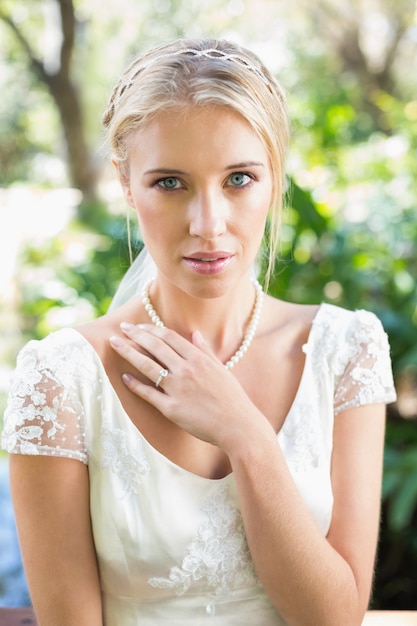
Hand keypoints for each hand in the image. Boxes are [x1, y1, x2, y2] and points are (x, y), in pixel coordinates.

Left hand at [109, 323, 261, 448]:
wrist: (238, 426)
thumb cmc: (232, 398)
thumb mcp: (221, 369)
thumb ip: (205, 351)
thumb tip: (195, 334)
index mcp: (198, 359)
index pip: (169, 337)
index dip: (151, 329)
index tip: (138, 326)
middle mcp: (186, 370)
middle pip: (155, 347)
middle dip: (135, 335)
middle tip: (121, 327)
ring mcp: (178, 389)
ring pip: (147, 366)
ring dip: (128, 352)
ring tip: (114, 344)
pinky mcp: (171, 408)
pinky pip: (149, 394)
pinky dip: (135, 385)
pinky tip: (124, 377)